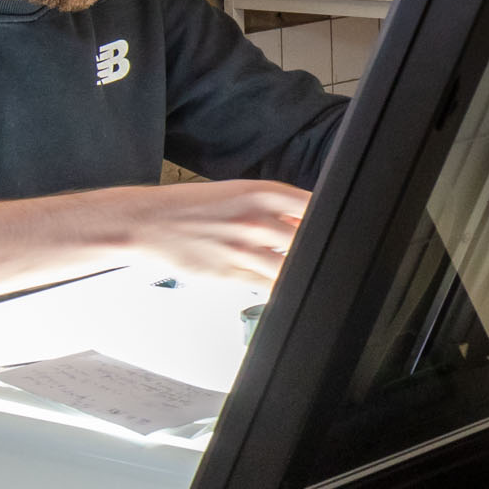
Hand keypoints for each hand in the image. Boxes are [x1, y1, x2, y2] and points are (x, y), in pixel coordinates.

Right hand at [0, 179, 315, 311]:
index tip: (351, 231)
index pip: (315, 205)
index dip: (336, 221)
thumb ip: (272, 210)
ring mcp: (243, 245)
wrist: (137, 221)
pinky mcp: (228, 270)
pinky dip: (282, 292)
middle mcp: (256, 216)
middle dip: (326, 252)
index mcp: (260, 192)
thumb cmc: (185, 208)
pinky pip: (268, 285)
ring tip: (322, 284)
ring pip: (291, 264)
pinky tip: (291, 297)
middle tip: (345, 263)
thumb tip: (306, 221)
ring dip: (305, 273)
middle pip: (309, 237)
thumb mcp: (233, 197)